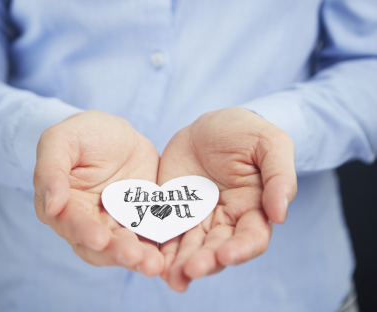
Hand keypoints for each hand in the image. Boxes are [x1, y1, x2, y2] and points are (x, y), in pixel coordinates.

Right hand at [33, 110, 162, 275]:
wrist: (121, 134)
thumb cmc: (85, 133)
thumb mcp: (62, 139)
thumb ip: (50, 170)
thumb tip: (51, 207)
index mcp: (65, 205)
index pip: (70, 224)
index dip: (83, 232)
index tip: (99, 238)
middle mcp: (88, 222)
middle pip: (98, 246)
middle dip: (115, 252)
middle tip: (134, 256)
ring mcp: (116, 225)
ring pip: (124, 248)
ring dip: (137, 258)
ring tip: (154, 264)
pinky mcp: (141, 223)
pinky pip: (149, 239)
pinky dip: (157, 250)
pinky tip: (167, 258)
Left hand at [158, 107, 296, 290]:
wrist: (207, 125)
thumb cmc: (244, 131)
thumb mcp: (270, 144)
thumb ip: (280, 177)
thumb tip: (281, 215)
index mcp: (253, 208)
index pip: (252, 237)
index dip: (241, 249)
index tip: (226, 254)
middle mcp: (225, 220)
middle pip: (217, 249)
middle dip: (205, 261)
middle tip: (191, 270)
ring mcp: (197, 218)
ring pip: (190, 247)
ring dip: (181, 264)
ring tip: (170, 276)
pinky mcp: (173, 211)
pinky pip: (166, 232)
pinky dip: (160, 249)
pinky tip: (153, 261)